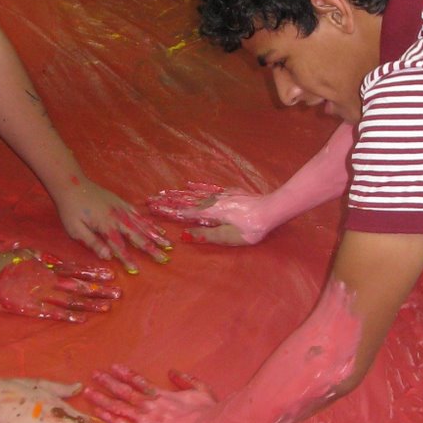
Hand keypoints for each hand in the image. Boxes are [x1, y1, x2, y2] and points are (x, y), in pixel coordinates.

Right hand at [0, 246, 120, 323]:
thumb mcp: (27, 253)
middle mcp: (51, 281)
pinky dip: (69, 316)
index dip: (94, 273)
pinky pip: (54, 313)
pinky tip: (83, 318)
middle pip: (80, 286)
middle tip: (118, 293)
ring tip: (107, 307)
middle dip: (100, 290)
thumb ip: (41, 257)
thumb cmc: (4, 262)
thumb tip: (51, 257)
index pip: (77, 270)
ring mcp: (43, 294)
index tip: (110, 275)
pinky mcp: (33, 308)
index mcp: (49, 268)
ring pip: (72, 300)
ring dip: (90, 304)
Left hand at [54, 179, 170, 272]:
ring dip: (155, 235)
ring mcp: (121, 208)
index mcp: (105, 226)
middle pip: (137, 235)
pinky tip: (157, 227)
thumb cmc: (70, 210)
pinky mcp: (121, 202)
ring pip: (142, 224)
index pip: (119, 246)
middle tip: (164, 258)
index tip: (136, 270)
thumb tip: (107, 256)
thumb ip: (92, 242)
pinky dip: (149, 222)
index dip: (127, 259)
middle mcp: (117, 217)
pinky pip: (138, 214)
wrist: (71, 184)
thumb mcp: (75, 229)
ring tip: (167, 244)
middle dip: (151, 248)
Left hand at [85, 365, 221, 422]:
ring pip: (117, 406)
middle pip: (122, 391)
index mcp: (160, 394)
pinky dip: (107, 418)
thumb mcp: (200, 389)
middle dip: (107, 382)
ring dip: (101, 398)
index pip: (137, 380)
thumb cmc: (206, 412)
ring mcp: (143, 419)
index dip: (124, 373)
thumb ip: (185, 379)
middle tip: (94, 375)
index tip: (113, 367)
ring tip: (88, 391)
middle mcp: (148, 404)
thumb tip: (172, 372)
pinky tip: (97, 413)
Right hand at [146, 182, 270, 245]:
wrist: (271, 210)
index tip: (152, 208)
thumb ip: (206, 235)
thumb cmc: (251, 228)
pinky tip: (190, 184)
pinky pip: (207, 188)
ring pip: (194, 194)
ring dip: (178, 194)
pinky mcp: (229, 192)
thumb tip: (183, 234)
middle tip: (151, 199)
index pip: (183, 213)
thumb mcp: (228, 237)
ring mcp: (220, 195)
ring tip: (165, 192)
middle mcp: (211, 202)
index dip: (167, 211)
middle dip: (167, 201)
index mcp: (209, 214)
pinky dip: (197, 187)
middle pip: (185, 201)